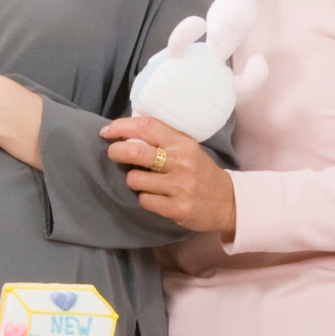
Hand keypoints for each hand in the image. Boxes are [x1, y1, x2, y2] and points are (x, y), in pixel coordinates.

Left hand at [100, 115, 234, 236]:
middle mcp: (181, 162)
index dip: (121, 126)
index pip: (147, 126)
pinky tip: (157, 197)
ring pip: (135, 179)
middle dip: (116, 152)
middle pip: (136, 151)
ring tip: (146, 182)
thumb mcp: (186, 149)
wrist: (228, 201)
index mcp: (182, 142)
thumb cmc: (199, 171)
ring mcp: (180, 186)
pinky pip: (144, 201)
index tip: (107, 131)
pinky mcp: (177, 208)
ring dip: (133, 180)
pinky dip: (145, 199)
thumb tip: (124, 134)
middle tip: (113, 153)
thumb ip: (161, 141)